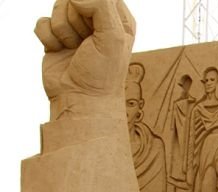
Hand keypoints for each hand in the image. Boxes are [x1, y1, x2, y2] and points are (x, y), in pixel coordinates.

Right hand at [35, 0, 134, 119]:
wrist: (81, 100)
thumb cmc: (103, 73)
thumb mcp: (113, 36)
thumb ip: (100, 5)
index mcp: (118, 18)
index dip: (90, 7)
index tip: (95, 29)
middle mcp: (97, 21)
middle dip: (75, 20)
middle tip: (86, 43)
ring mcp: (75, 28)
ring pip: (56, 8)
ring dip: (63, 31)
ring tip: (75, 49)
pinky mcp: (55, 37)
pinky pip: (42, 22)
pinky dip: (48, 39)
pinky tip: (60, 52)